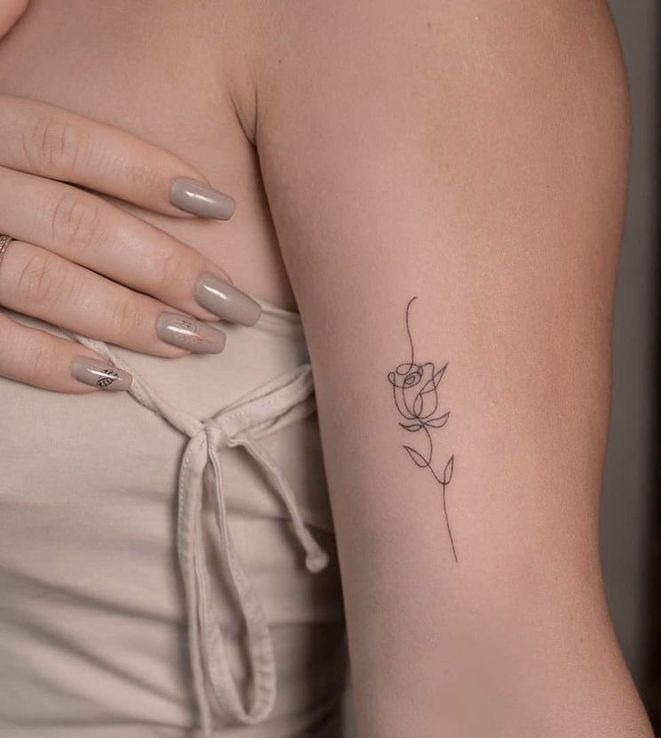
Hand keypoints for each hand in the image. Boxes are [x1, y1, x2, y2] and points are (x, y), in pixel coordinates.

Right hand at [0, 95, 261, 392]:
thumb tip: (29, 5)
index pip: (65, 144)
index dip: (147, 173)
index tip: (220, 207)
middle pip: (75, 223)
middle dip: (166, 267)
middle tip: (234, 305)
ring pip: (42, 284)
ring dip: (129, 319)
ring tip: (196, 344)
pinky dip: (51, 365)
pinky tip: (111, 379)